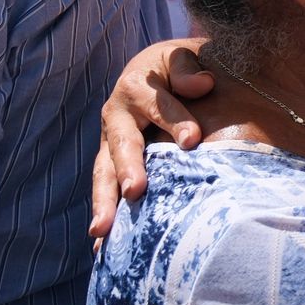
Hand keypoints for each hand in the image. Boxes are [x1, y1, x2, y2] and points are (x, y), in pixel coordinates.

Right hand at [90, 38, 211, 238]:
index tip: (192, 141)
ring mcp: (110, 143)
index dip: (175, 120)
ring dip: (104, 201)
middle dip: (128, 168)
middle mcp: (117, 116)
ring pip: (104, 172)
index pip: (157, 104)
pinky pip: (105, 190)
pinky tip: (101, 248)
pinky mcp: (112, 163)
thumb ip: (188, 67)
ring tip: (102, 230)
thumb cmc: (179, 66)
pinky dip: (104, 216)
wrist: (157, 70)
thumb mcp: (184, 55)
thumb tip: (203, 85)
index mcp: (137, 86)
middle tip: (135, 192)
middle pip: (122, 144)